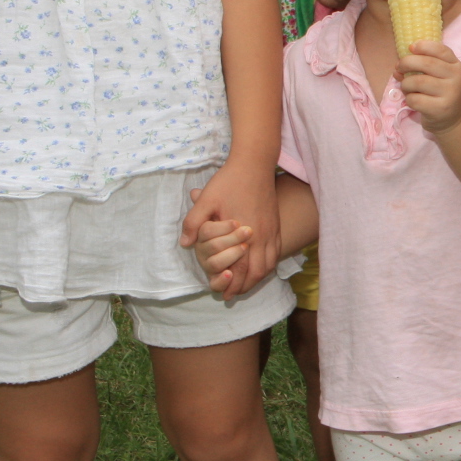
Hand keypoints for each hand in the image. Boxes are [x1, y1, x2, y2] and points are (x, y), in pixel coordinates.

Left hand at [183, 161, 280, 299]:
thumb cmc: (228, 182)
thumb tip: (185, 244)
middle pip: (257, 271)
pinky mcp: (275, 224)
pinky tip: (261, 266)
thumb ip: (193, 222)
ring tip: (246, 285)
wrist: (254, 164)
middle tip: (234, 295)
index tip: (225, 296)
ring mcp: (271, 230)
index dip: (233, 285)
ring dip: (257, 278)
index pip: (240, 268)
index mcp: (244, 233)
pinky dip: (268, 265)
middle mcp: (261, 236)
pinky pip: (276, 252)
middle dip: (246, 286)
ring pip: (269, 264)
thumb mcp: (206, 200)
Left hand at [398, 39, 460, 132]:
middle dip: (406, 63)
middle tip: (398, 68)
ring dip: (405, 84)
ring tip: (406, 87)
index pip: (441, 50)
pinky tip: (413, 101)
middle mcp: (455, 78)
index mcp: (455, 66)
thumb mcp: (440, 76)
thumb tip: (398, 67)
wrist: (456, 119)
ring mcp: (449, 94)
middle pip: (426, 63)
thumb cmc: (442, 93)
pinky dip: (408, 99)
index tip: (411, 47)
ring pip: (417, 82)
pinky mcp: (440, 109)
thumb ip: (423, 67)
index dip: (424, 46)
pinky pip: (415, 99)